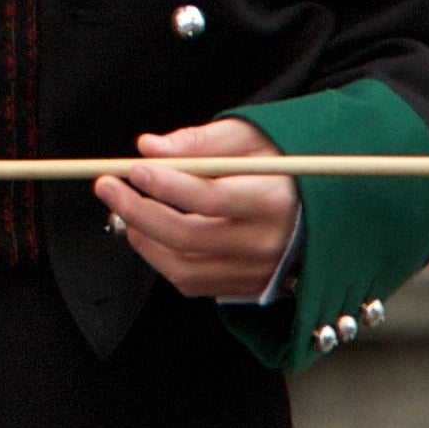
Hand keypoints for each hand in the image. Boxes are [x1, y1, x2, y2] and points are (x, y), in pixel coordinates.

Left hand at [96, 119, 298, 301]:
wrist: (321, 214)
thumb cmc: (281, 169)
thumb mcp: (252, 139)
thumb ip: (200, 141)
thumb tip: (149, 147)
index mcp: (273, 200)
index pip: (212, 197)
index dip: (168, 185)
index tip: (134, 168)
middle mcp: (265, 243)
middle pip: (188, 236)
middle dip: (138, 210)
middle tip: (106, 186)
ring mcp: (254, 272)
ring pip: (183, 266)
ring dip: (142, 237)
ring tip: (123, 208)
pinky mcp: (245, 288)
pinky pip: (191, 282)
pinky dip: (160, 258)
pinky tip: (148, 232)